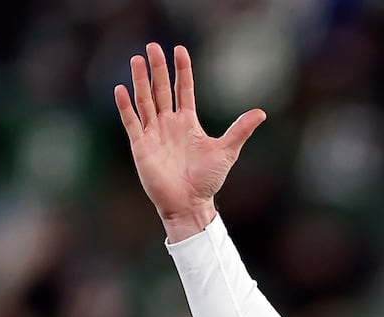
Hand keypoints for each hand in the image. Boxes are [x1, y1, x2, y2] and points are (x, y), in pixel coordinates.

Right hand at [114, 43, 266, 242]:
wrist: (190, 203)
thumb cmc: (207, 180)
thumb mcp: (227, 151)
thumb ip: (240, 130)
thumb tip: (261, 113)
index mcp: (188, 122)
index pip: (183, 89)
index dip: (181, 71)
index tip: (179, 50)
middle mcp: (169, 123)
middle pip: (161, 90)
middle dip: (157, 69)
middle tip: (153, 47)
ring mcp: (153, 133)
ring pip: (145, 101)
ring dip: (140, 81)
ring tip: (137, 59)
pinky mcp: (141, 145)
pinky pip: (131, 122)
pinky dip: (126, 107)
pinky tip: (121, 90)